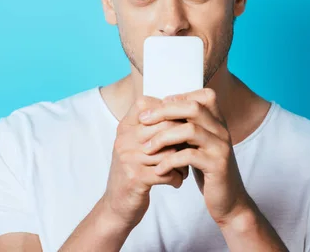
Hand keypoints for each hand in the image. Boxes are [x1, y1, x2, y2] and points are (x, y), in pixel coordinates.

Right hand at [101, 96, 189, 228]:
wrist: (117, 204)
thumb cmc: (135, 170)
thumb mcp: (138, 144)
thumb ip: (154, 127)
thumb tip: (185, 110)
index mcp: (125, 126)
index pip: (151, 105)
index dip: (171, 113)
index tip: (181, 127)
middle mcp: (124, 139)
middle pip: (166, 127)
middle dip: (184, 139)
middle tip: (191, 149)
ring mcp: (128, 158)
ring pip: (170, 151)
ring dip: (183, 162)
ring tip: (184, 168)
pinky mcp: (135, 178)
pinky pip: (167, 171)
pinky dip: (177, 177)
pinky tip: (177, 180)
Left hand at [138, 88, 250, 225]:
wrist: (228, 199)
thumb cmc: (207, 169)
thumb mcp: (198, 144)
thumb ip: (187, 126)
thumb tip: (160, 107)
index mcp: (217, 121)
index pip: (202, 96)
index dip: (178, 98)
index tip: (157, 108)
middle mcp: (222, 130)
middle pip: (193, 108)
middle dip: (164, 112)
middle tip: (143, 120)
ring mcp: (221, 147)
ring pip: (190, 130)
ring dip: (163, 137)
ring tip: (147, 148)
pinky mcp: (217, 165)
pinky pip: (190, 156)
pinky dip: (170, 160)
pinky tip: (159, 169)